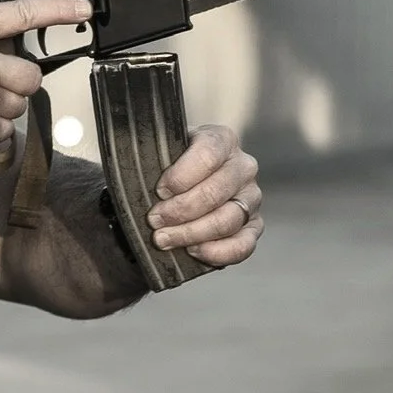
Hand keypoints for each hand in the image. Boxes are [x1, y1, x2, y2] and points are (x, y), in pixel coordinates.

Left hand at [145, 125, 261, 267]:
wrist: (186, 183)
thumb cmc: (171, 165)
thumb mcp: (164, 150)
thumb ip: (155, 155)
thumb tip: (139, 174)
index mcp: (223, 140)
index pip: (207, 156)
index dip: (181, 177)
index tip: (159, 191)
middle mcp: (243, 167)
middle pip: (214, 192)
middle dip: (179, 211)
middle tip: (154, 220)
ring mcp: (251, 198)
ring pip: (226, 220)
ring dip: (191, 233)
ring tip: (165, 239)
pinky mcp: (253, 226)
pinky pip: (243, 244)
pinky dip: (218, 252)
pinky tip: (193, 251)